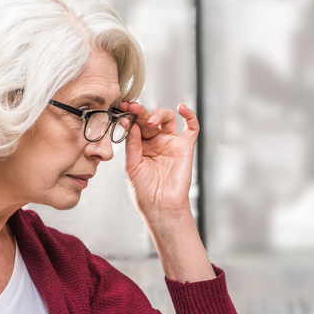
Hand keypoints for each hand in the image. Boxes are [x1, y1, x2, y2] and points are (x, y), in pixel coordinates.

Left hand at [119, 101, 198, 221]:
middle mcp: (156, 142)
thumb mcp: (132, 164)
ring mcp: (171, 143)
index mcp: (140, 145)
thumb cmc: (144, 190)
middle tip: (132, 108)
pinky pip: (191, 128)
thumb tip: (130, 121)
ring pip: (167, 118)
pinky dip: (189, 115)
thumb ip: (132, 142)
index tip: (121, 106)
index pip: (135, 124)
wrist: (160, 206)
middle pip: (150, 118)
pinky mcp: (185, 148)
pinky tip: (182, 107)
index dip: (129, 114)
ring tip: (150, 121)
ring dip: (158, 114)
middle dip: (141, 112)